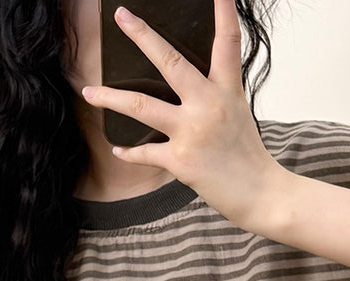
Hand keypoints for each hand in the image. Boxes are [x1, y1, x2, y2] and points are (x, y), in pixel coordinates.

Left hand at [80, 0, 284, 229]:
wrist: (261, 193)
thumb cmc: (249, 158)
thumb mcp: (238, 116)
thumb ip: (214, 98)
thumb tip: (185, 90)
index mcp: (228, 90)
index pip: (226, 43)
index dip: (223, 11)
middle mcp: (208, 104)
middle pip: (169, 62)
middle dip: (142, 36)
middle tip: (121, 16)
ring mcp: (192, 131)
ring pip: (141, 106)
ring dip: (110, 98)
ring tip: (88, 92)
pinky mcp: (181, 160)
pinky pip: (145, 153)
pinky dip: (129, 152)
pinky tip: (118, 149)